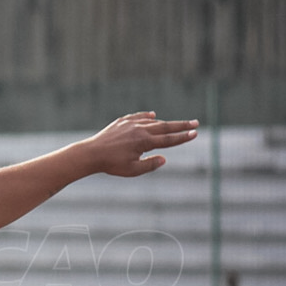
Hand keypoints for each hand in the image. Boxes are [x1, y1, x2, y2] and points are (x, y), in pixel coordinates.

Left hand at [83, 112, 198, 176]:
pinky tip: (152, 115)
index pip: (168, 139)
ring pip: (152, 122)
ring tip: (176, 124)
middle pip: (165, 126)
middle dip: (181, 125)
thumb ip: (150, 164)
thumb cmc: (111, 164)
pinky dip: (147, 116)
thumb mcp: (132, 170)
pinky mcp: (121, 122)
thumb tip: (164, 159)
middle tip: (195, 123)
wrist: (90, 153)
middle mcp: (139, 130)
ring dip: (165, 122)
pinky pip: (138, 117)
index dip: (183, 137)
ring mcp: (130, 124)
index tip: (195, 133)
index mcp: (144, 142)